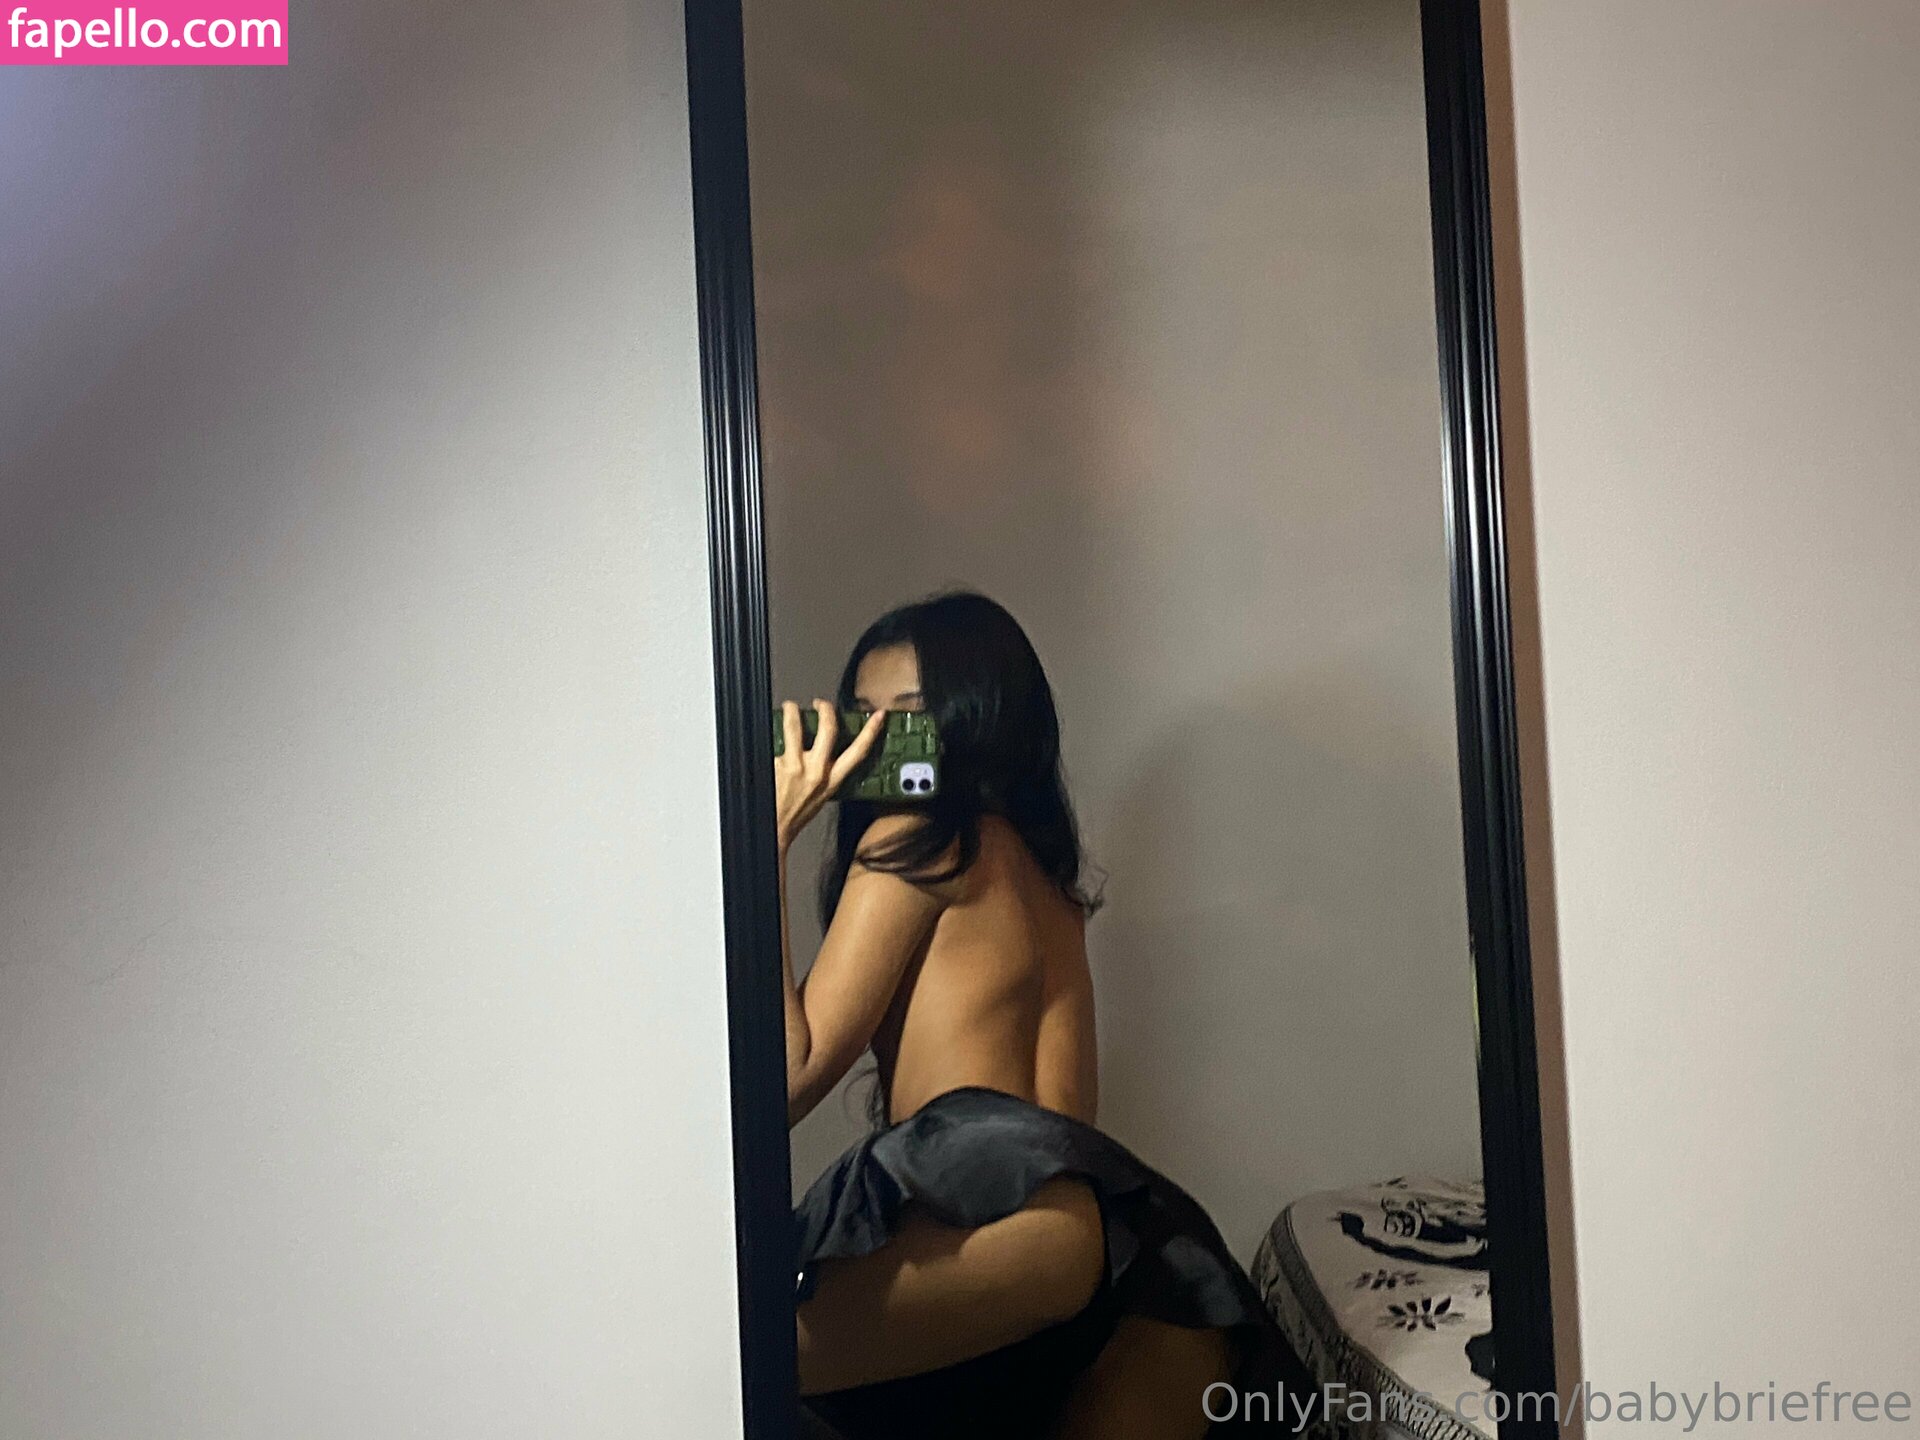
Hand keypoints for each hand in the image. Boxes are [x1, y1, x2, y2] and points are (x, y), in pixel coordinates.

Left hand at [775, 700, 886, 853]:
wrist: (774, 828)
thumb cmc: (797, 814)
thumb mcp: (822, 795)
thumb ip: (825, 772)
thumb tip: (821, 748)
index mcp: (832, 781)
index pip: (858, 752)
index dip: (870, 731)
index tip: (878, 716)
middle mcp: (816, 771)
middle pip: (828, 729)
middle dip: (825, 709)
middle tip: (819, 703)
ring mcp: (795, 766)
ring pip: (795, 727)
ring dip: (792, 712)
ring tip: (789, 708)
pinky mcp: (776, 764)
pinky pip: (773, 743)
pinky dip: (769, 738)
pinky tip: (767, 741)